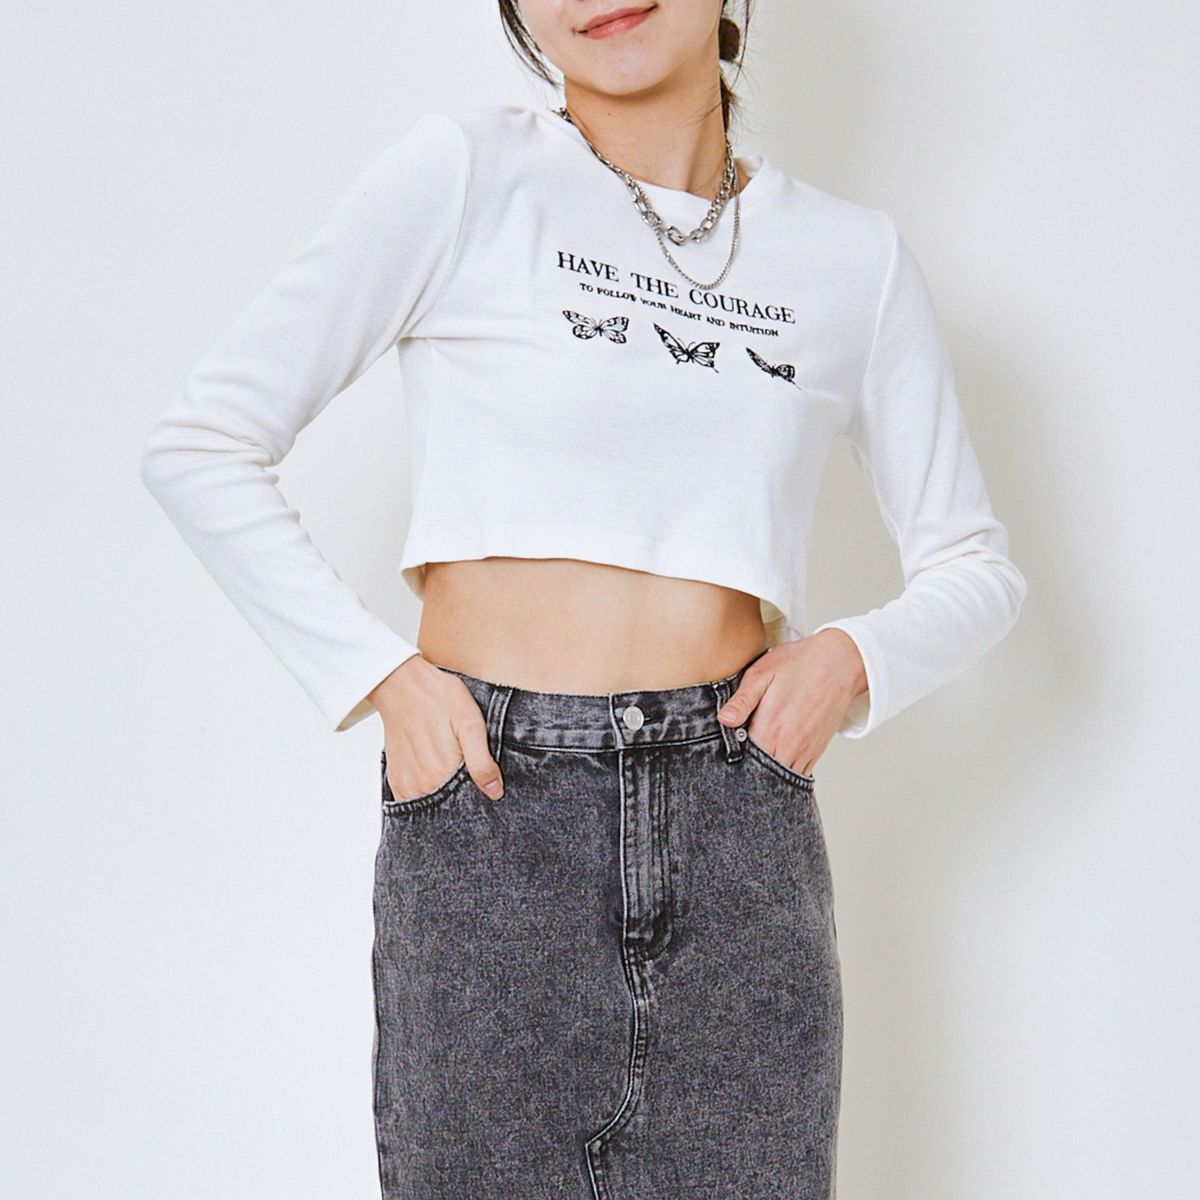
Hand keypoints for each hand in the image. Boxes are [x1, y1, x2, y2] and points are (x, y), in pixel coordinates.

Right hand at [369, 656, 504, 801]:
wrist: (403, 685)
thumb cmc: (440, 699)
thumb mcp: (470, 724)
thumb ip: (481, 761)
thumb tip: (495, 791)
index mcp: (444, 774)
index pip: (469, 803)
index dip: (480, 797)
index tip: (486, 787)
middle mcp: (423, 785)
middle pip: (450, 807)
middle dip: (462, 798)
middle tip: (467, 771)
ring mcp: (407, 785)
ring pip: (433, 805)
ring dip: (444, 797)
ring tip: (451, 769)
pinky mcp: (397, 780)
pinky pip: (415, 799)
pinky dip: (427, 793)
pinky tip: (436, 773)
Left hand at [715, 632, 867, 776]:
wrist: (840, 663)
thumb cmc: (799, 664)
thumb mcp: (762, 674)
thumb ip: (742, 700)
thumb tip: (723, 720)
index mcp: (770, 729)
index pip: (743, 758)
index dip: (730, 757)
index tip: (724, 751)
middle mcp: (788, 746)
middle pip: (760, 773)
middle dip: (746, 769)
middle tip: (738, 756)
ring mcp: (805, 752)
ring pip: (779, 777)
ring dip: (766, 772)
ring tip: (754, 759)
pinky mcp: (816, 752)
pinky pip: (798, 775)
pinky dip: (783, 772)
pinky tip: (774, 759)